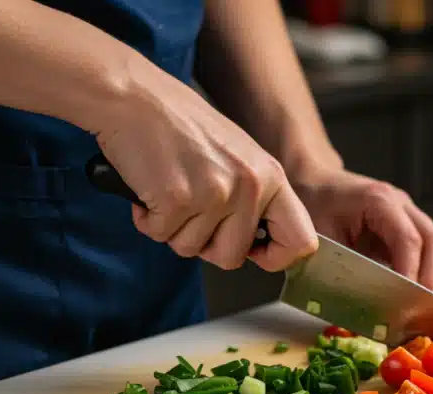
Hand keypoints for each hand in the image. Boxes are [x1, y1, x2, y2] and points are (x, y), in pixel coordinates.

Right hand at [91, 59, 317, 271]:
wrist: (132, 97)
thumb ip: (254, 197)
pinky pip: (160, 235)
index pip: (300, 241)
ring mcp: (214, 193)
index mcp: (270, 176)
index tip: (254, 252)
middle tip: (190, 210)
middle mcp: (249, 186)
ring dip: (172, 228)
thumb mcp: (237, 155)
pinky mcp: (177, 199)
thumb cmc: (178, 123)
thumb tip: (262, 242)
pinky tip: (149, 186)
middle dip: (205, 242)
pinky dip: (148, 218)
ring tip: (169, 187)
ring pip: (192, 249)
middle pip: (232, 257)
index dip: (276, 257)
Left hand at [290, 167, 432, 288]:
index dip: (410, 273)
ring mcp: (406, 211)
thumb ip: (345, 265)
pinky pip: (424, 246)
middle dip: (427, 276)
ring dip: (426, 272)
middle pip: (432, 241)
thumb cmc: (316, 204)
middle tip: (414, 304)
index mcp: (379, 200)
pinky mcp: (405, 222)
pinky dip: (419, 267)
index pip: (409, 240)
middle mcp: (400, 202)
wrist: (315, 182)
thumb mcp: (323, 237)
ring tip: (411, 298)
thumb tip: (363, 298)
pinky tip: (403, 285)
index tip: (404, 299)